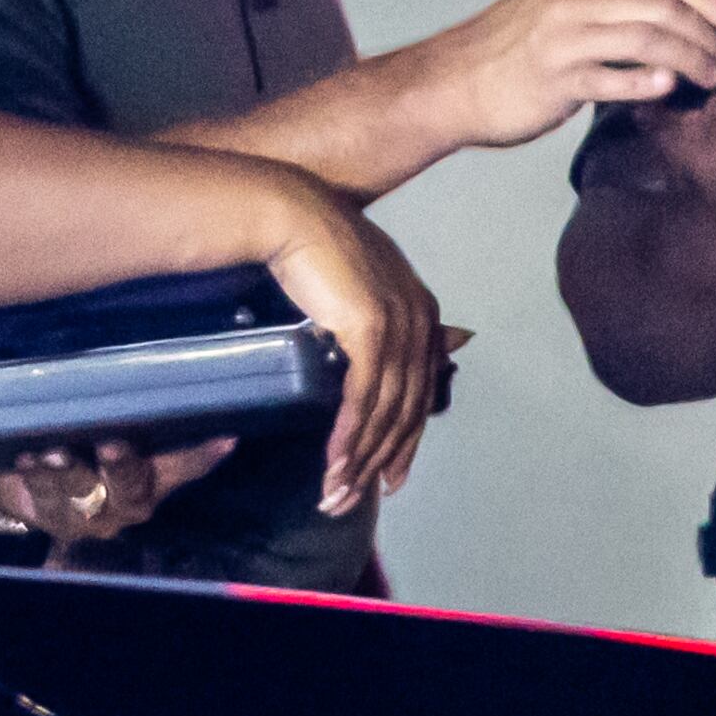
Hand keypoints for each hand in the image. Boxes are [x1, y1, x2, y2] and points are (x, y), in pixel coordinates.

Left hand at [0, 437, 238, 545]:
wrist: (34, 495)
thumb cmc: (86, 452)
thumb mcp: (114, 436)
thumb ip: (130, 414)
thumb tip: (148, 364)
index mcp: (151, 480)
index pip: (182, 466)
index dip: (202, 455)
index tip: (225, 438)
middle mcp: (126, 503)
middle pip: (129, 486)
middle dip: (121, 466)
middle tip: (112, 446)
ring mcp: (89, 517)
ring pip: (81, 493)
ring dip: (68, 471)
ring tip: (55, 452)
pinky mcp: (51, 520)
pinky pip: (43, 498)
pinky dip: (34, 477)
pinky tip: (26, 459)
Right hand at [251, 173, 446, 514]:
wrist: (292, 215)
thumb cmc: (316, 249)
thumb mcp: (357, 290)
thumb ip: (374, 325)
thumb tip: (371, 361)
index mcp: (422, 313)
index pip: (420, 393)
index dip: (405, 443)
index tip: (390, 480)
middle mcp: (420, 322)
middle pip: (407, 411)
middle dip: (380, 463)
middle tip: (351, 500)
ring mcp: (399, 326)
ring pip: (385, 412)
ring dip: (359, 460)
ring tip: (334, 494)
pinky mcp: (371, 329)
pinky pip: (362, 398)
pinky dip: (349, 436)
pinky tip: (335, 463)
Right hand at [411, 0, 715, 149]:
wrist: (449, 84)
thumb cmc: (506, 52)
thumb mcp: (556, 10)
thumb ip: (605, 7)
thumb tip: (665, 17)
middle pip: (664, 7)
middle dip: (707, 35)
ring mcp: (564, 36)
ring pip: (649, 39)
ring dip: (690, 60)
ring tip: (709, 79)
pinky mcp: (556, 77)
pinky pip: (614, 77)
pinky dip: (648, 82)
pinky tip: (669, 88)